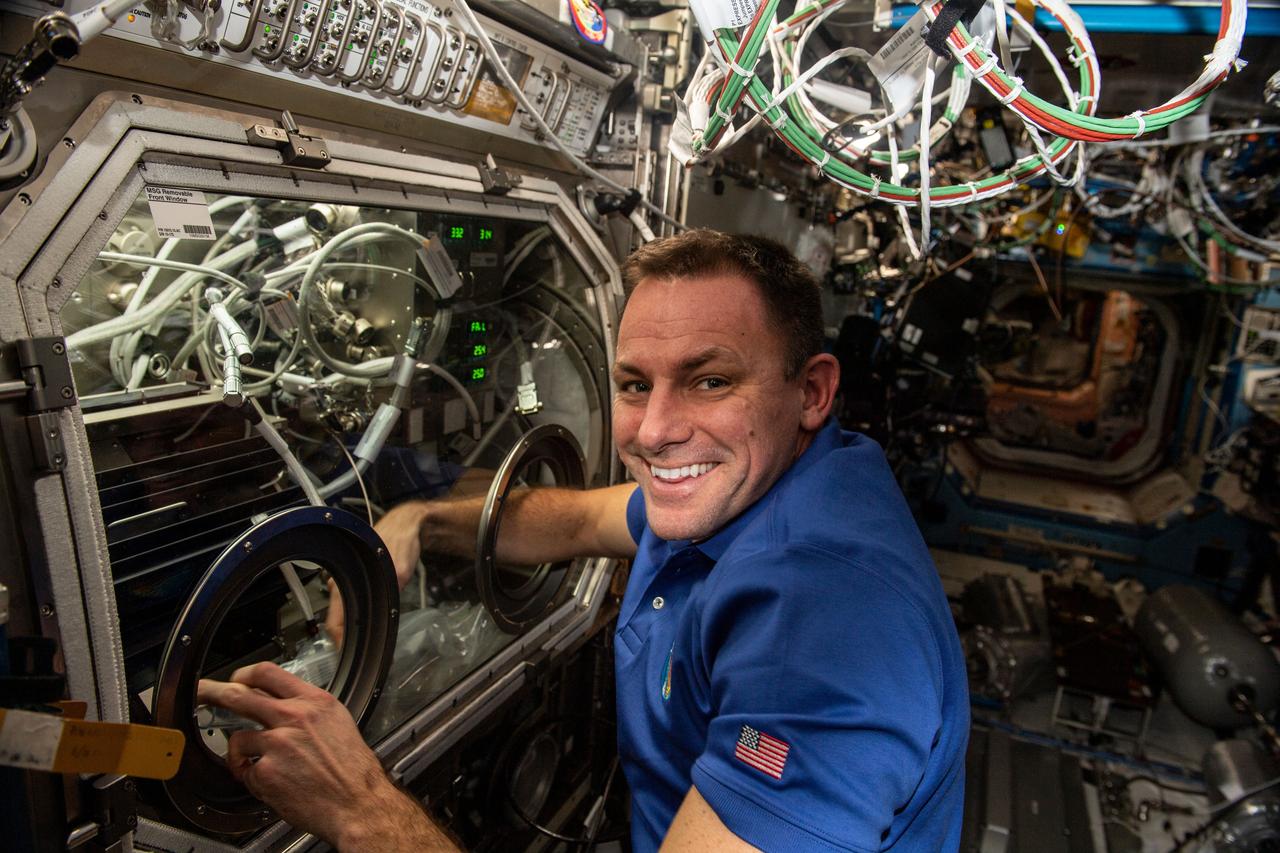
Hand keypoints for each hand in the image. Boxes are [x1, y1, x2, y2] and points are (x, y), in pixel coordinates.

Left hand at [197, 663, 459, 850]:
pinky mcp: (266, 771)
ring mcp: (278, 743)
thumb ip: (307, 710)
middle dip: (213, 691)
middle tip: (202, 691)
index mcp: (315, 702)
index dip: (245, 674)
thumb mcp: (336, 723)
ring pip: (238, 738)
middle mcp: (295, 717)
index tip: (237, 678)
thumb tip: (280, 704)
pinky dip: (251, 776)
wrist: (359, 803)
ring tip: (259, 762)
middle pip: (240, 694)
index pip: (269, 673)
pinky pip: (244, 769)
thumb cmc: (351, 769)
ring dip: (243, 751)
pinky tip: (271, 781)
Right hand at [325, 501, 428, 643]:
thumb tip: (392, 592)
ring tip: (366, 641)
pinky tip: (369, 621)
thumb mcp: (400, 563)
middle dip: (346, 638)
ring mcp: (345, 581)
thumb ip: (395, 579)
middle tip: (361, 654)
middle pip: (336, 619)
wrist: (405, 523)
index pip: (333, 622)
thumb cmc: (400, 539)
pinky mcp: (355, 579)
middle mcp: (340, 583)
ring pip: (343, 612)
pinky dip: (357, 615)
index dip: (339, 643)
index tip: (349, 657)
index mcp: (345, 581)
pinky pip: (351, 603)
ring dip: (351, 627)